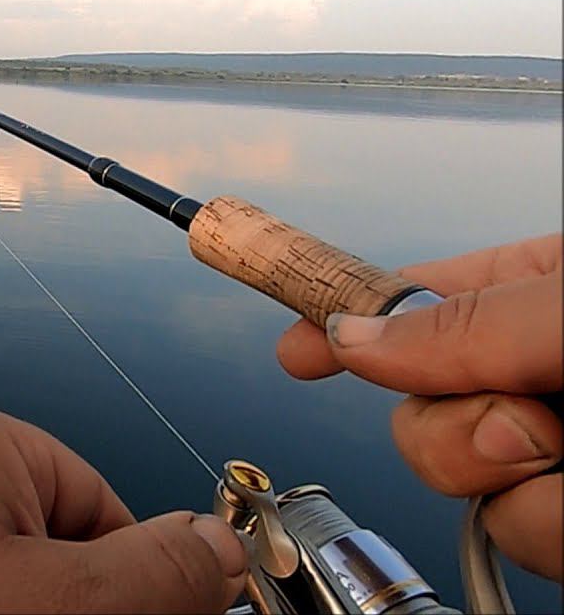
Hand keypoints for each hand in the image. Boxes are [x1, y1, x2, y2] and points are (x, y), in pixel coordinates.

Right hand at [276, 234, 562, 580]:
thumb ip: (465, 324)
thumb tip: (349, 336)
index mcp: (536, 294)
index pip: (412, 300)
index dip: (343, 319)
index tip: (292, 352)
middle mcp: (536, 372)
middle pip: (417, 408)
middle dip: (452, 428)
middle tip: (526, 425)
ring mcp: (549, 451)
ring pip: (456, 481)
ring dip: (512, 483)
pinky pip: (512, 534)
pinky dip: (550, 529)